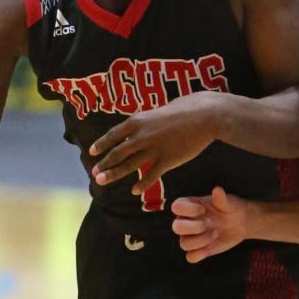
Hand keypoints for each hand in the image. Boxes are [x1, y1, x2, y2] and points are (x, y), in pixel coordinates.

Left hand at [90, 92, 219, 194]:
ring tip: (102, 182)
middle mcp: (141, 136)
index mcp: (138, 121)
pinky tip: (134, 191)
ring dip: (114, 174)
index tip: (92, 152)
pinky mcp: (167, 160)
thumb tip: (146, 124)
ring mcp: (153, 149)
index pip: (114, 135)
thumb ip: (150, 119)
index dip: (101, 144)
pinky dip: (141, 184)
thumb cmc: (188, 107)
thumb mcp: (161, 109)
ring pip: (129, 165)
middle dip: (104, 164)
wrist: (206, 116)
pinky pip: (151, 175)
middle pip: (117, 153)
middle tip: (94, 173)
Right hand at [172, 187, 248, 262]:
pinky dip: (199, 255)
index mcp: (189, 206)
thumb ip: (222, 198)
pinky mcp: (198, 250)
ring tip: (215, 234)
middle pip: (176, 228)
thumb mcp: (229, 202)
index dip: (188, 210)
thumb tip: (217, 190)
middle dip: (193, 228)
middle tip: (209, 224)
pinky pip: (190, 257)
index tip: (204, 210)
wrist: (240, 222)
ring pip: (183, 244)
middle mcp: (186, 221)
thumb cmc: (231, 208)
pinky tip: (210, 248)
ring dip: (200, 241)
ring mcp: (191, 236)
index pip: (176, 207)